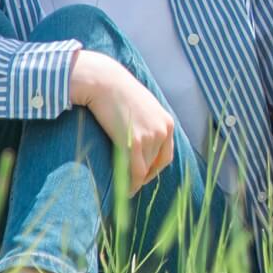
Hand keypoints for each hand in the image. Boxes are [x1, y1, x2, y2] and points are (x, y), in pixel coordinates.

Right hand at [68, 50, 176, 191]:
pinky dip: (132, 185)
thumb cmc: (118, 93)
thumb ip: (146, 125)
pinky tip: (125, 191)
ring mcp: (150, 137)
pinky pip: (136, 172)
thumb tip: (139, 142)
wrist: (105, 82)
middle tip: (129, 184)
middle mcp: (163, 131)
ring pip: (144, 169)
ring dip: (134, 181)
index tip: (142, 176)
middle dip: (143, 176)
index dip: (154, 170)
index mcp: (167, 123)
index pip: (166, 156)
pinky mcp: (135, 141)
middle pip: (155, 164)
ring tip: (123, 189)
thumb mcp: (141, 108)